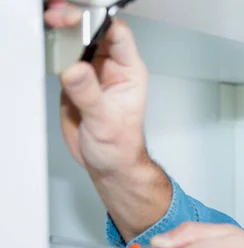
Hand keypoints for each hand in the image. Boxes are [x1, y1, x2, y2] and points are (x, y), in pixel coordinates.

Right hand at [45, 0, 148, 174]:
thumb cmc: (120, 147)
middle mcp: (111, 68)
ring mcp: (92, 73)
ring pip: (77, 41)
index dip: (99, 23)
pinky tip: (47, 48)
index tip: (79, 21)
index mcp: (129, 72)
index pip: (118, 35)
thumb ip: (90, 95)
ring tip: (50, 29)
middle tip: (58, 19)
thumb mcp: (106, 123)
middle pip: (94, 32)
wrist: (108, 164)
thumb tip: (76, 70)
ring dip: (62, 34)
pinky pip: (62, 58)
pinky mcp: (74, 81)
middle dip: (76, 21)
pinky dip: (52, 51)